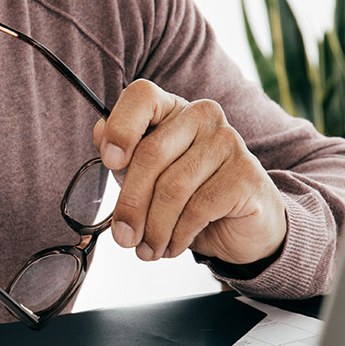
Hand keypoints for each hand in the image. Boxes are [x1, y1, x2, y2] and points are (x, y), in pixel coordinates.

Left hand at [93, 79, 287, 265]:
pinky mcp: (245, 174)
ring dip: (154, 228)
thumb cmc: (191, 196)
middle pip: (151, 154)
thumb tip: (99, 133)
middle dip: (131, 204)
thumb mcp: (150, 178)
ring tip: (148, 249)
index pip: (142, 96)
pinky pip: (197, 208)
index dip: (121, 127)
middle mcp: (203, 116)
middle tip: (123, 237)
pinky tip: (173, 245)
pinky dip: (178, 235)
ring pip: (172, 188)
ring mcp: (228, 142)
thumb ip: (125, 156)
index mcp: (173, 109)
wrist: (244, 226)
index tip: (110, 162)